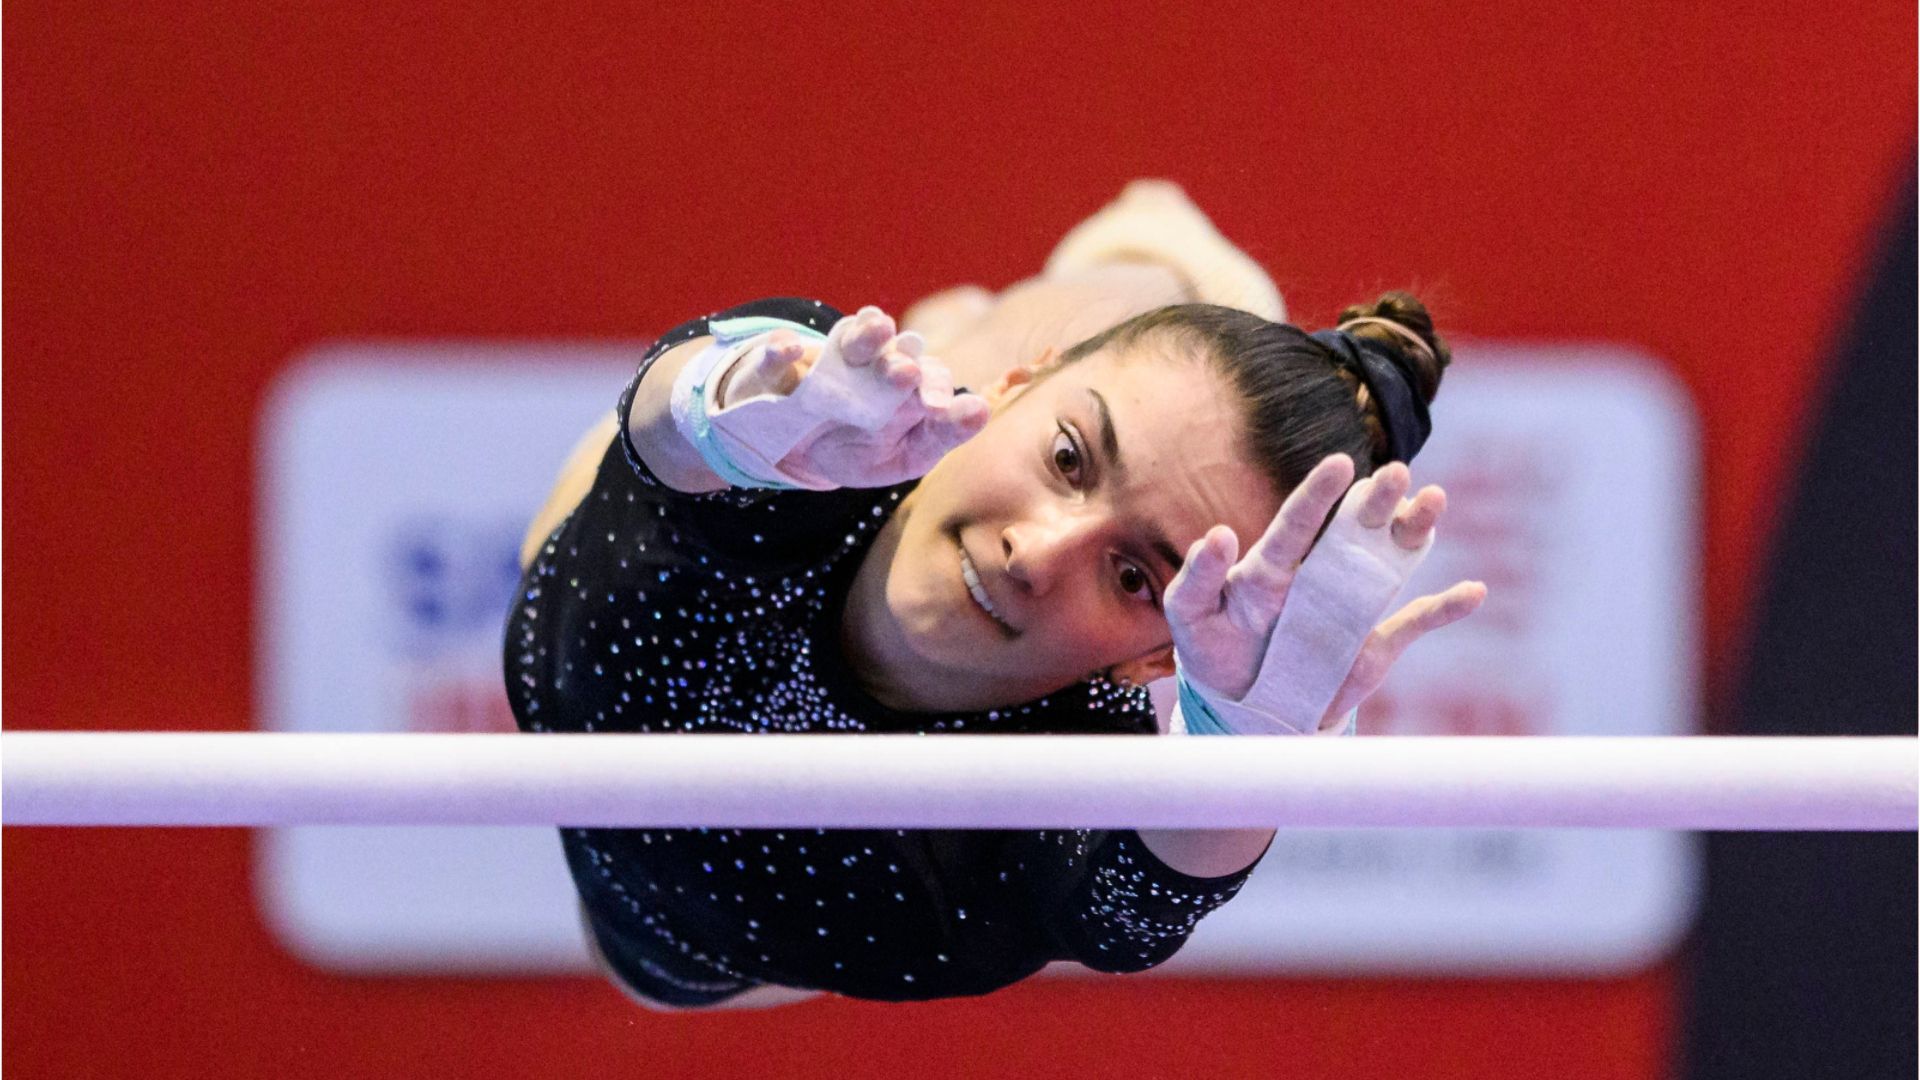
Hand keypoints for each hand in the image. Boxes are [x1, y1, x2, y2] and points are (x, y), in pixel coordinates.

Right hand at [715, 306, 988, 488]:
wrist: (800, 451)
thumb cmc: (865, 449)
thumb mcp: (908, 454)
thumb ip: (944, 434)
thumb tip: (982, 411)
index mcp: (909, 381)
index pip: (930, 377)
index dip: (935, 389)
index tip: (936, 410)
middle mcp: (874, 359)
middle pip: (894, 350)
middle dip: (899, 360)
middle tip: (905, 374)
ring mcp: (828, 358)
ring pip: (850, 337)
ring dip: (864, 334)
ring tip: (876, 330)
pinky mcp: (782, 362)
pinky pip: (780, 351)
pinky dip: (782, 349)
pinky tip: (790, 351)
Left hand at [1164, 454, 1482, 733]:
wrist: (1245, 708)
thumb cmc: (1213, 651)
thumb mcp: (1189, 616)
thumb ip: (1198, 576)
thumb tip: (1217, 534)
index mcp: (1272, 566)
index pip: (1296, 523)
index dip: (1316, 495)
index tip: (1339, 464)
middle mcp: (1317, 574)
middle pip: (1352, 528)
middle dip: (1375, 499)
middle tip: (1397, 472)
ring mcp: (1350, 606)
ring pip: (1389, 560)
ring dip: (1414, 530)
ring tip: (1433, 501)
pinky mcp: (1376, 644)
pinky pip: (1415, 623)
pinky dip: (1446, 608)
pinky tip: (1473, 592)